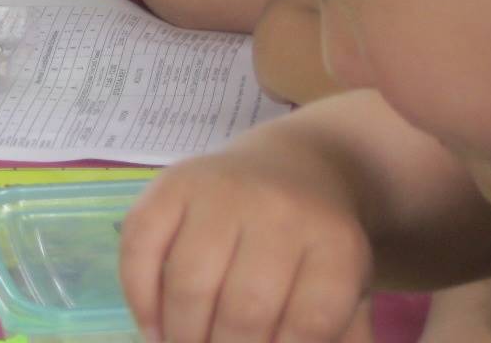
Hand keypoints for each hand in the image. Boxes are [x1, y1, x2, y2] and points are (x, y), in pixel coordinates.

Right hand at [120, 148, 371, 341]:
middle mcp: (278, 210)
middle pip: (245, 309)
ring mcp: (221, 191)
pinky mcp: (173, 181)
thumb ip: (336, 337)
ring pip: (189, 283)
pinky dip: (140, 297)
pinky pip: (141, 245)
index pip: (308, 323)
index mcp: (334, 242)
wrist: (292, 166)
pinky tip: (153, 328)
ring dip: (181, 335)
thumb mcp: (350, 289)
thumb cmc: (316, 244)